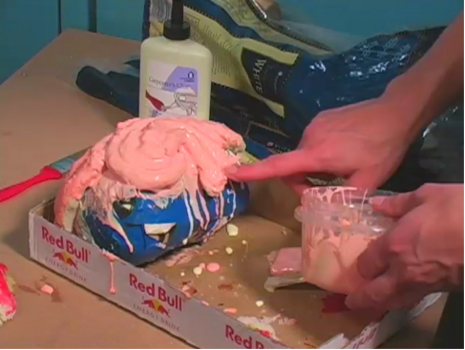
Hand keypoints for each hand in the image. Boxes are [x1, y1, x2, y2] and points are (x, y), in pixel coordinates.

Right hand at [228, 95, 417, 192]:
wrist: (396, 111)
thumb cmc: (383, 148)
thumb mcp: (368, 181)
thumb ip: (343, 199)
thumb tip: (323, 209)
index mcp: (317, 154)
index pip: (278, 165)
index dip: (253, 171)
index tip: (230, 172)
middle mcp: (309, 137)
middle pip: (291, 166)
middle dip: (302, 182)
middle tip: (327, 191)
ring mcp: (314, 125)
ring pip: (302, 156)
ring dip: (312, 168)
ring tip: (340, 169)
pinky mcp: (321, 119)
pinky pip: (311, 142)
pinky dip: (318, 154)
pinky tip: (342, 152)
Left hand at [346, 183, 463, 310]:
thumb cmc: (460, 210)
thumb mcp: (427, 195)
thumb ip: (399, 203)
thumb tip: (377, 205)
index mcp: (394, 245)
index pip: (367, 262)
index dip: (361, 265)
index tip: (359, 266)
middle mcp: (404, 269)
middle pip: (376, 292)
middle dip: (361, 298)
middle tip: (350, 301)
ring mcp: (424, 283)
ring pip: (396, 301)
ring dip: (380, 304)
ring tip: (371, 306)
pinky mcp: (443, 290)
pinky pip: (415, 299)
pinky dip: (404, 300)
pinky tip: (403, 294)